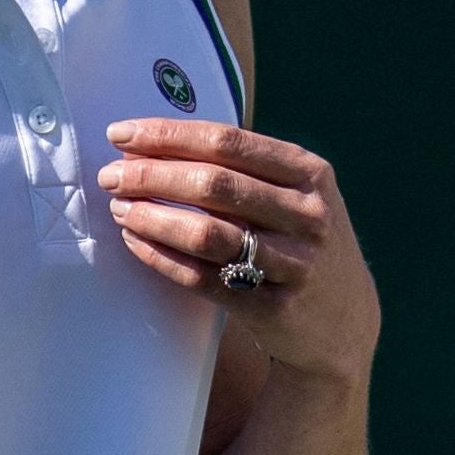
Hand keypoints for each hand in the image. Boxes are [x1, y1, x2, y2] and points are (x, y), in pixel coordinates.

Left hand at [99, 119, 380, 386]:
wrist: (343, 320)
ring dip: (152, 218)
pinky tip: (136, 243)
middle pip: (214, 184)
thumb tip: (152, 143)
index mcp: (310, 174)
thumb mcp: (296, 195)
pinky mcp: (275, 308)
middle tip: (111, 175)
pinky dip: (162, 258)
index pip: (228, 142)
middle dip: (151, 175)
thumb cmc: (299, 240)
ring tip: (119, 209)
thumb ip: (244, 168)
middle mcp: (309, 215)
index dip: (168, 136)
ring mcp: (296, 264)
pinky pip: (204, 279)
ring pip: (206, 234)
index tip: (121, 134)